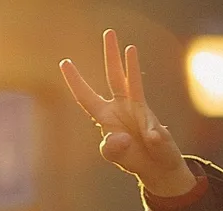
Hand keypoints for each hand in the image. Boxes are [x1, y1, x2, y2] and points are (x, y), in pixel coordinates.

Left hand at [60, 29, 194, 196]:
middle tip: (108, 33)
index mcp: (105, 118)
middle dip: (110, 56)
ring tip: (129, 46)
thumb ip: (114, 149)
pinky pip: (153, 116)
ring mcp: (138, 109)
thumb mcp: (118, 156)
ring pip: (134, 82)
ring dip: (130, 64)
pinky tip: (152, 135)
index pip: (86, 96)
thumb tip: (121, 137)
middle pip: (113, 77)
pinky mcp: (153, 116)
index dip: (76, 80)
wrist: (157, 166)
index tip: (65, 62)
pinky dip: (151, 125)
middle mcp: (120, 108)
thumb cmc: (133, 159)